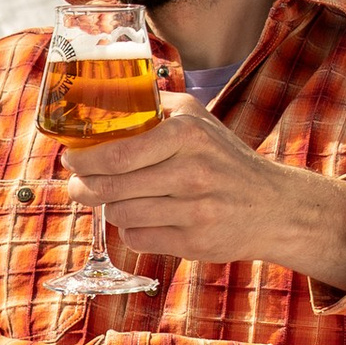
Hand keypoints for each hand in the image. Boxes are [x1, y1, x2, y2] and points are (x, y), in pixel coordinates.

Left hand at [65, 95, 345, 288]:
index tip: (70, 159)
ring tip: (117, 201)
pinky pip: (138, 239)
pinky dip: (132, 231)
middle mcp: (192, 172)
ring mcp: (194, 210)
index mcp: (188, 135)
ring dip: (111, 209)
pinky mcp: (194, 243)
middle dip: (84, 189)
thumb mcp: (200, 121)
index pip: (117, 153)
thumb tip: (105, 101)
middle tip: (77, 187)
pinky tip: (143, 220)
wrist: (274, 206)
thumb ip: (158, 109)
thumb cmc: (226, 160)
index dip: (84, 160)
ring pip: (121, 215)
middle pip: (112, 187)